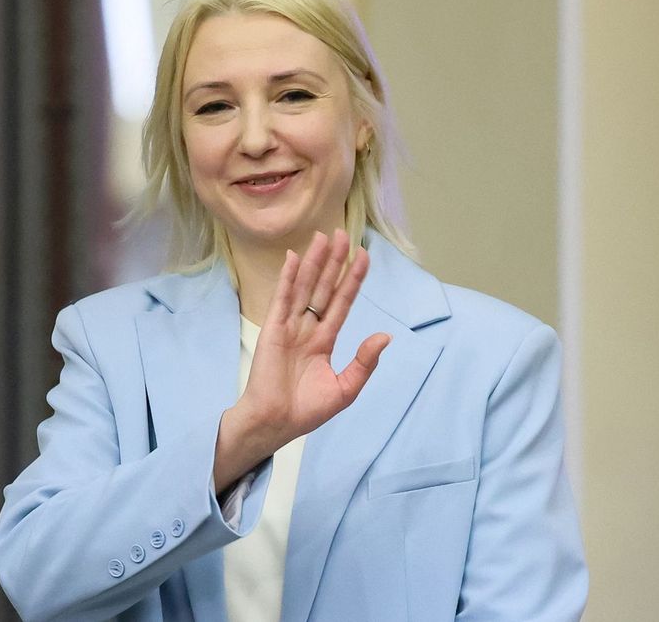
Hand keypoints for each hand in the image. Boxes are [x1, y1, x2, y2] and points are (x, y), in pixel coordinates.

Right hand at [213, 229, 390, 492]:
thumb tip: (385, 336)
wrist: (276, 423)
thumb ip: (364, 362)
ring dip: (315, 262)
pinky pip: (283, 299)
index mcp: (324, 341)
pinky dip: (288, 278)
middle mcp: (307, 328)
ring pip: (305, 287)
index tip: (363, 256)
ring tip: (324, 237)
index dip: (352, 280)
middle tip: (343, 235)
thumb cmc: (306, 411)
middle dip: (334, 262)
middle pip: (324, 288)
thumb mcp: (345, 388)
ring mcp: (289, 327)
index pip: (341, 303)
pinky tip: (295, 258)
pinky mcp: (273, 329)